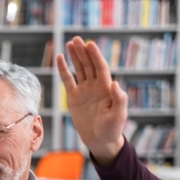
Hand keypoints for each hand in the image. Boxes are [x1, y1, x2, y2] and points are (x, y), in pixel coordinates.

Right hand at [57, 37, 127, 165]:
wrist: (100, 140)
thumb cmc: (112, 129)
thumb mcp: (118, 116)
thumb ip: (119, 99)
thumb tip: (115, 83)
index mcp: (106, 88)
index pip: (100, 67)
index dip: (95, 56)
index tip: (90, 45)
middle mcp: (95, 86)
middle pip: (88, 64)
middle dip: (83, 52)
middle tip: (77, 39)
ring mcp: (84, 90)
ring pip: (79, 69)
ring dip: (75, 56)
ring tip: (70, 43)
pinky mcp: (74, 97)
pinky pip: (68, 80)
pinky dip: (63, 69)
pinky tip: (59, 58)